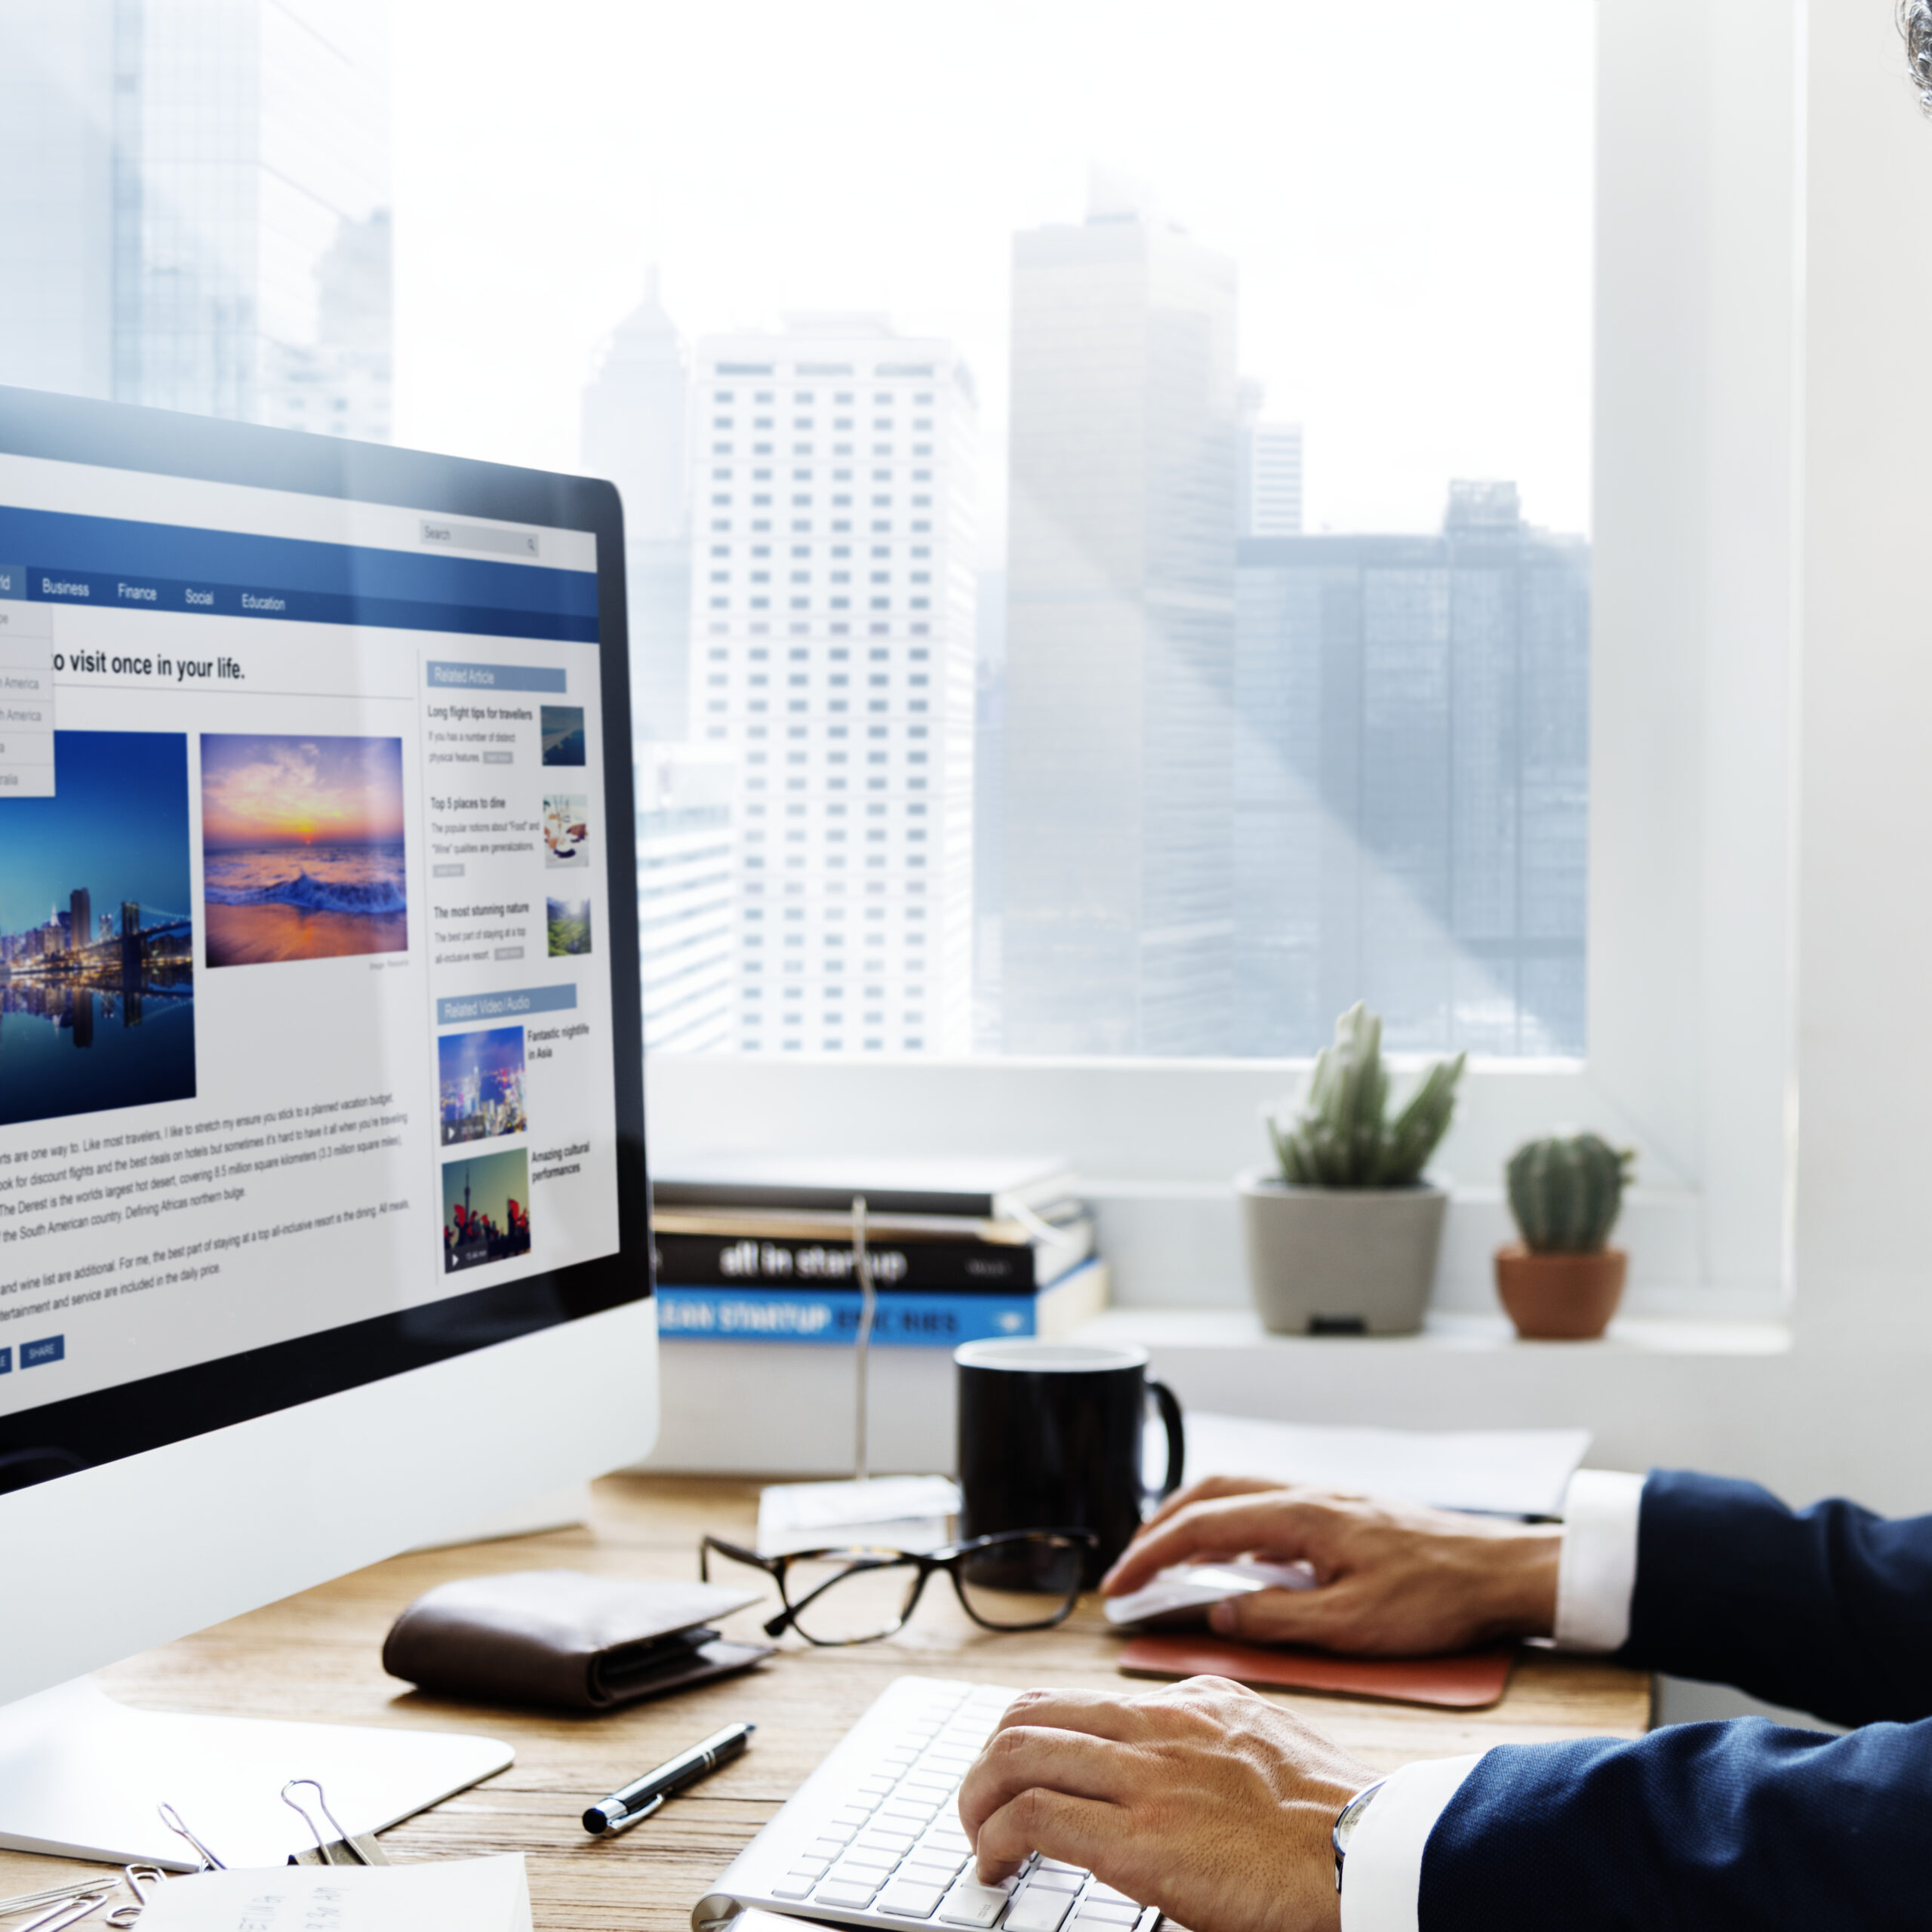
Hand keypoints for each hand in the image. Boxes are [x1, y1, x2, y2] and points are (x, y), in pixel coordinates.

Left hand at [957, 1676, 1372, 1931]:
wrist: (1373, 1855)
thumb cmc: (1335, 1821)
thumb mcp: (1267, 1747)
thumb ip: (1213, 1744)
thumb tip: (1174, 1775)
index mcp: (1190, 1703)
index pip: (1076, 1699)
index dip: (1029, 1736)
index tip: (1016, 1774)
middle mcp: (1158, 1725)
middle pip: (1029, 1715)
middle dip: (986, 1763)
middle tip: (980, 1808)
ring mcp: (1146, 1776)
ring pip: (1016, 1754)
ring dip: (977, 1800)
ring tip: (978, 1842)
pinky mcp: (1140, 1838)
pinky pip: (1035, 1817)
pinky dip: (997, 1841)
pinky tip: (997, 1869)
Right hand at [1101, 1475, 1559, 1655]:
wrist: (1502, 1572)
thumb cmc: (1437, 1599)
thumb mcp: (1350, 1626)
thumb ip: (1275, 1619)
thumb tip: (1216, 1613)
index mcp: (1300, 1516)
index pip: (1202, 1526)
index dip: (1151, 1555)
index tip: (1120, 1585)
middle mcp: (1306, 1495)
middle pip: (1209, 1493)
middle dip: (1159, 1528)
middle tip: (1129, 1569)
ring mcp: (1324, 1500)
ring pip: (1236, 1493)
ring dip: (1192, 1521)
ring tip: (1166, 1560)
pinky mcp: (1341, 1514)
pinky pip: (1265, 1507)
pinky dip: (1229, 1526)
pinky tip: (1233, 1561)